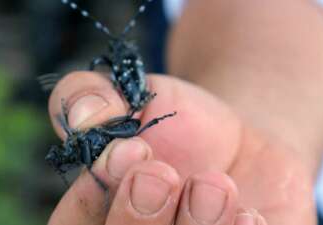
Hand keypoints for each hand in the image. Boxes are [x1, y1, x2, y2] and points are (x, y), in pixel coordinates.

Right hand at [46, 72, 314, 224]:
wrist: (239, 141)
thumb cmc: (178, 121)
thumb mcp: (135, 94)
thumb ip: (89, 93)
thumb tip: (85, 117)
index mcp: (102, 207)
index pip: (74, 222)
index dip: (91, 196)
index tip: (127, 149)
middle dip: (139, 218)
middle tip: (163, 174)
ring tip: (215, 184)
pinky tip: (248, 213)